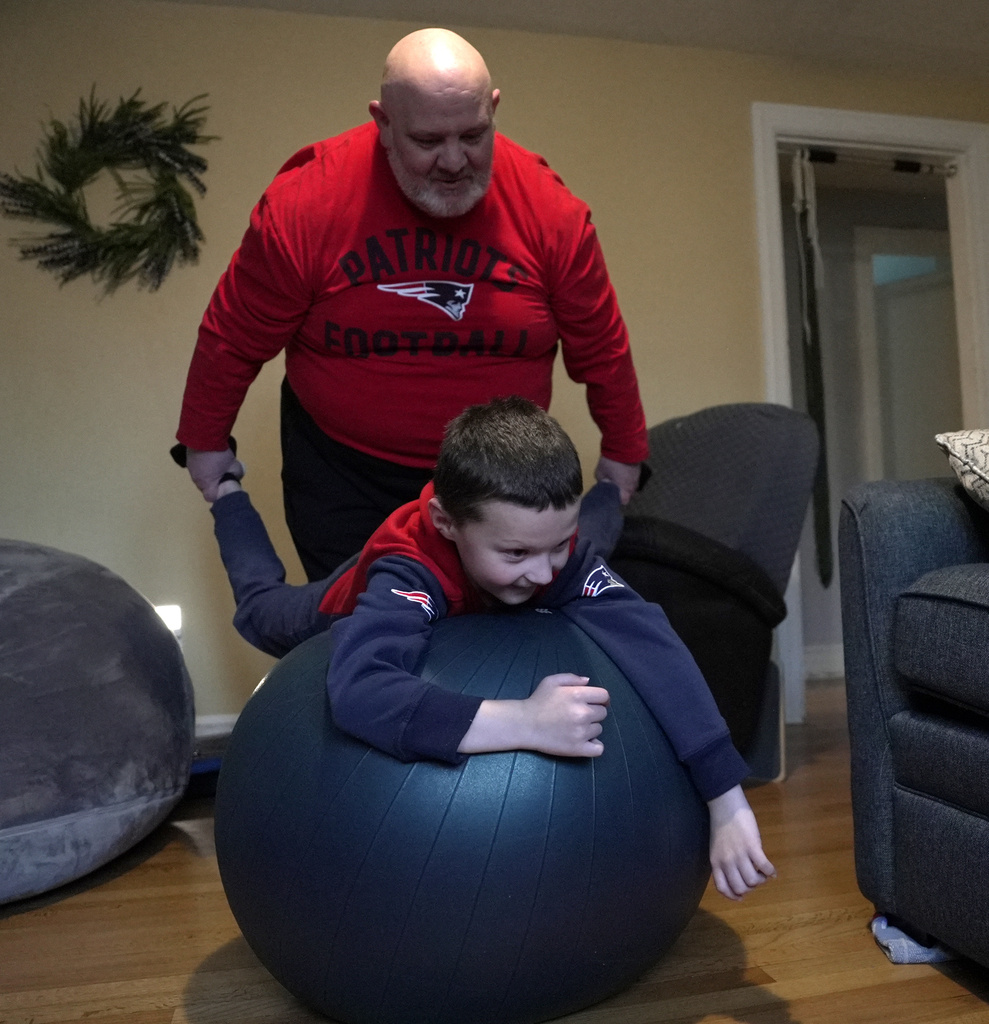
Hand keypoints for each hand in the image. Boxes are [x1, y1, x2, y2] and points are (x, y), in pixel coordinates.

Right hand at [186, 447, 241, 502]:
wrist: (203, 435)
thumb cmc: (219, 454)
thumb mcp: (233, 465)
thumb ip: (236, 474)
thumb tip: (236, 476)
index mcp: (206, 484)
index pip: (210, 497)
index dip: (218, 494)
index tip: (225, 488)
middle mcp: (196, 479)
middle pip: (206, 487)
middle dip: (214, 483)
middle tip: (223, 474)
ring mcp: (191, 469)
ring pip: (201, 477)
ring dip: (208, 474)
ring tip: (216, 464)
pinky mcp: (189, 459)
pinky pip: (197, 468)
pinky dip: (203, 466)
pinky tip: (209, 457)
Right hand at [522, 673, 609, 756]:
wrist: (524, 724)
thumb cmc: (538, 701)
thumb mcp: (551, 681)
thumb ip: (572, 678)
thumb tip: (588, 681)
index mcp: (578, 695)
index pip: (604, 696)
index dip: (601, 699)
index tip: (596, 702)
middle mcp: (583, 713)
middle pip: (603, 713)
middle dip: (594, 712)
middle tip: (579, 715)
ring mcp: (582, 732)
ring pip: (599, 729)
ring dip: (591, 728)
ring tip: (575, 727)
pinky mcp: (578, 748)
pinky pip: (599, 748)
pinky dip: (595, 745)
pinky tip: (586, 741)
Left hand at [594, 457, 640, 504]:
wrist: (624, 446)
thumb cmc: (611, 463)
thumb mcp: (600, 473)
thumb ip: (602, 482)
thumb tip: (604, 484)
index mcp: (624, 490)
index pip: (623, 501)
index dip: (617, 499)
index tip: (611, 495)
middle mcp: (633, 486)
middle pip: (628, 493)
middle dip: (621, 491)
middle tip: (613, 485)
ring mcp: (638, 478)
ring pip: (631, 485)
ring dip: (625, 483)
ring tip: (617, 477)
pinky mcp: (639, 469)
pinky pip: (632, 477)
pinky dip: (628, 476)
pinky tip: (621, 470)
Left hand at [707, 785, 776, 899]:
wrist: (725, 806)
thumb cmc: (722, 825)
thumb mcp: (717, 847)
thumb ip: (725, 862)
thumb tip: (739, 877)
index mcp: (715, 862)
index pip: (722, 888)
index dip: (733, 896)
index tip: (742, 897)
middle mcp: (726, 861)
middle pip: (740, 888)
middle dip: (750, 888)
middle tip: (755, 879)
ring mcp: (739, 855)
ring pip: (753, 881)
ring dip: (761, 880)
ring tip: (762, 873)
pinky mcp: (752, 846)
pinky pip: (764, 867)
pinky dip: (770, 872)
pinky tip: (772, 870)